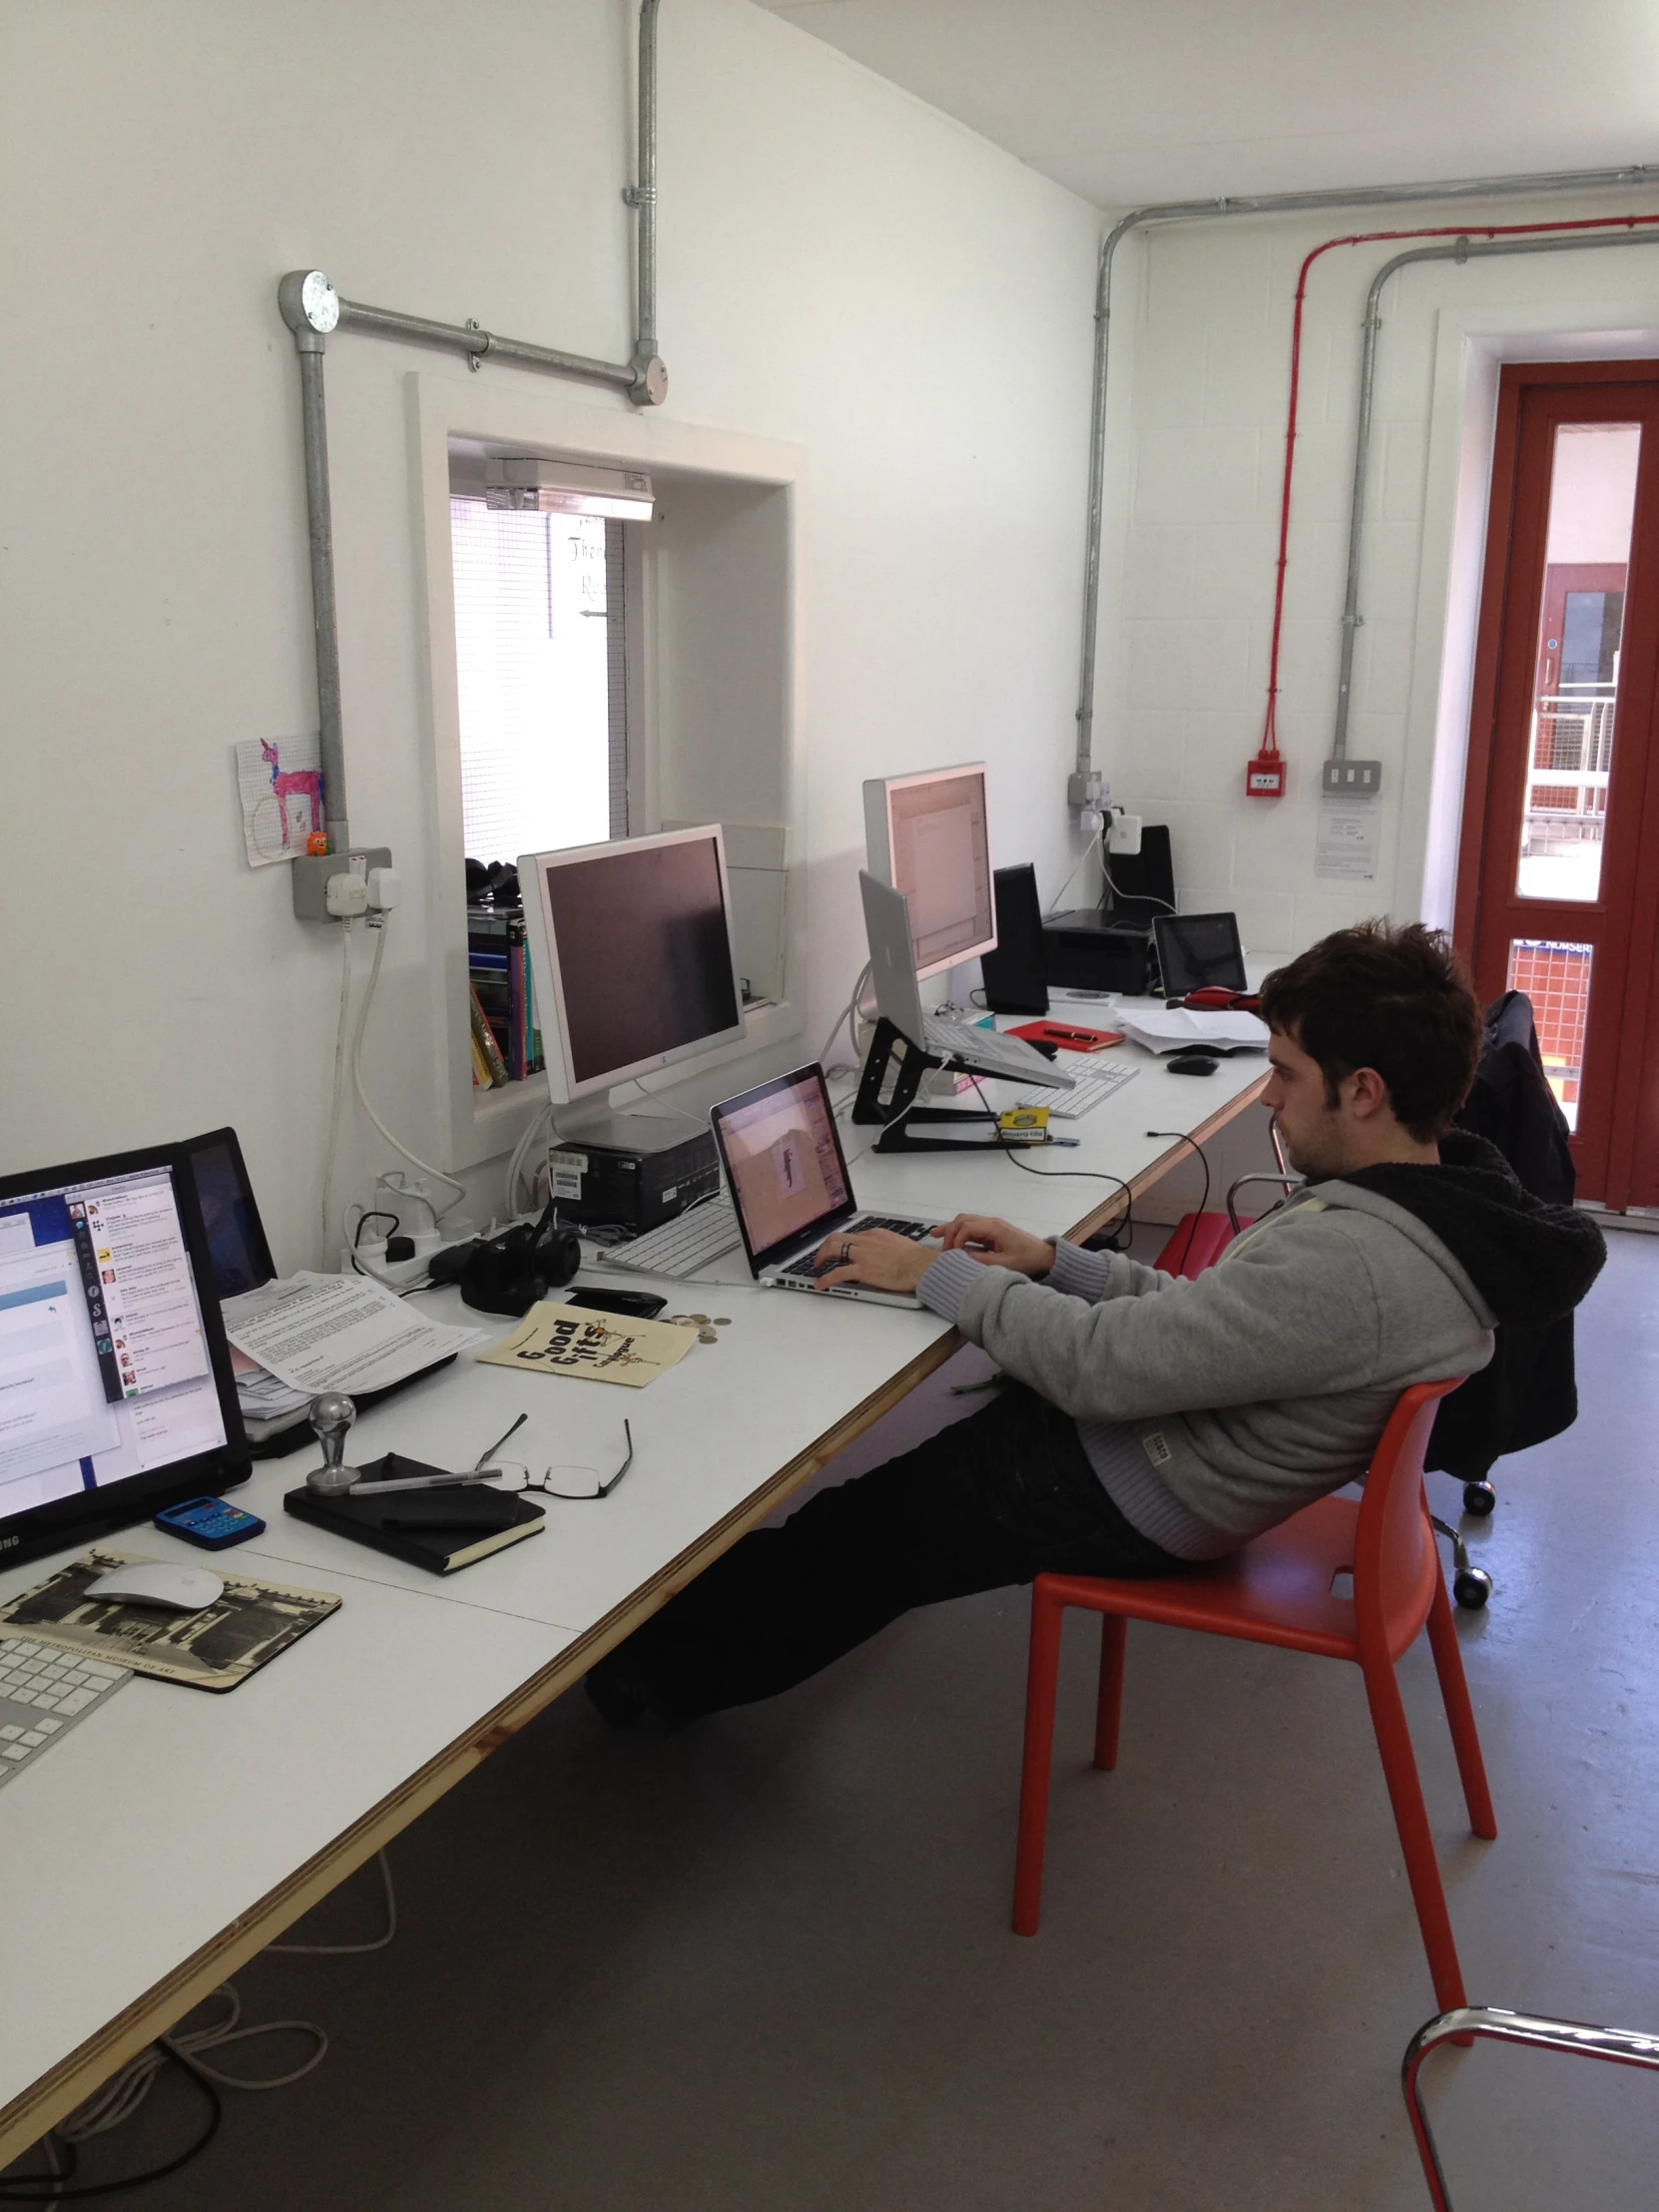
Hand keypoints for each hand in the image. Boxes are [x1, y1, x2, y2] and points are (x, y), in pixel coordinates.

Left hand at [812, 1227, 939, 1295]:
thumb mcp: (899, 1243)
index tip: (841, 1250)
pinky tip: (820, 1284)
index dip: (844, 1244)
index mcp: (875, 1234)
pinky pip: (838, 1273)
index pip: (853, 1236)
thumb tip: (883, 1251)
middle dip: (825, 1246)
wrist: (921, 1265)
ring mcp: (863, 1255)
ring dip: (821, 1257)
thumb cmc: (916, 1258)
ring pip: (833, 1250)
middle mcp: (866, 1242)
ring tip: (817, 1266)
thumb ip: (886, 1245)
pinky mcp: (862, 1271)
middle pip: (836, 1237)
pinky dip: (826, 1278)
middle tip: (822, 1256)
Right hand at [931, 1214, 1052, 1276]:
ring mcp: (992, 1225)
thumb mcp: (1004, 1264)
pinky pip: (971, 1227)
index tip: (952, 1254)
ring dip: (951, 1228)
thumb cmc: (1028, 1259)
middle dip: (949, 1232)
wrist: (1044, 1256)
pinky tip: (949, 1236)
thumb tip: (962, 1259)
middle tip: (943, 1249)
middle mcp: (992, 1223)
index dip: (955, 1240)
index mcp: (995, 1228)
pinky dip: (959, 1231)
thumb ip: (982, 1260)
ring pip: (965, 1221)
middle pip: (963, 1220)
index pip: (966, 1227)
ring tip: (935, 1234)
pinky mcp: (993, 1231)